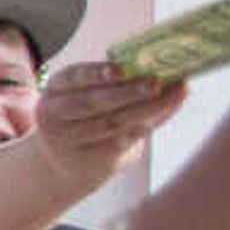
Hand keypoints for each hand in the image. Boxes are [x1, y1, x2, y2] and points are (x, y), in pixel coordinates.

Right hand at [26, 60, 192, 190]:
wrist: (69, 159)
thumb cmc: (91, 117)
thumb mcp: (96, 94)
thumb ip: (130, 84)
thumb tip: (175, 76)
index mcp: (57, 87)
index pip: (75, 77)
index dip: (97, 73)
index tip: (122, 69)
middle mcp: (53, 113)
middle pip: (92, 102)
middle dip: (126, 92)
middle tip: (156, 83)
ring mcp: (64, 139)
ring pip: (108, 123)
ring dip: (144, 109)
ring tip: (171, 98)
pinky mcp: (80, 160)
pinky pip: (114, 144)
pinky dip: (136, 132)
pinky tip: (152, 123)